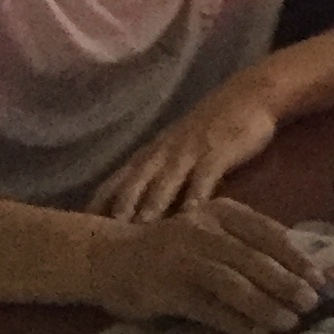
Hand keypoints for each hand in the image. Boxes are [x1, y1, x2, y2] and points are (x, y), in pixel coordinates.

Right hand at [88, 198, 322, 333]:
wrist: (107, 257)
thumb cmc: (170, 247)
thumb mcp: (210, 232)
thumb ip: (245, 244)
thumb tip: (296, 270)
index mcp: (221, 212)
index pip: (268, 232)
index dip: (296, 257)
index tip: (320, 278)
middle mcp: (203, 231)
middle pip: (254, 259)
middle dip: (287, 283)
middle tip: (311, 303)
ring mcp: (183, 259)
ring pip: (233, 284)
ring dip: (265, 305)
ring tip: (289, 322)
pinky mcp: (166, 289)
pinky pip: (207, 308)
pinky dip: (234, 322)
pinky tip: (255, 333)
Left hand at [89, 78, 282, 220]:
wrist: (250, 94)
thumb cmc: (212, 127)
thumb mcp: (178, 148)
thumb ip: (160, 175)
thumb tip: (140, 213)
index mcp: (149, 154)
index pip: (114, 183)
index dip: (98, 207)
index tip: (83, 234)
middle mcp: (163, 153)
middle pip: (134, 184)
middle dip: (119, 210)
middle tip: (107, 240)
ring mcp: (190, 151)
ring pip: (165, 181)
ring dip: (152, 205)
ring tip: (142, 228)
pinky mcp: (218, 150)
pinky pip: (204, 175)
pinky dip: (197, 194)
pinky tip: (194, 213)